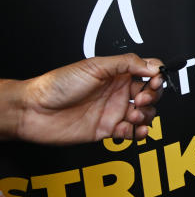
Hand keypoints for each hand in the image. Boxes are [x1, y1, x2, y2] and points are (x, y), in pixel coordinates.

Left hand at [7, 54, 163, 144]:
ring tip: (133, 116)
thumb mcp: (95, 66)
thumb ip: (126, 63)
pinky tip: (134, 131)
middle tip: (140, 100)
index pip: (148, 71)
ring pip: (144, 114)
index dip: (157, 75)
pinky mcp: (107, 130)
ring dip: (146, 116)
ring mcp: (113, 111)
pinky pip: (130, 133)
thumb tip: (153, 65)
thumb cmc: (58, 84)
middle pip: (151, 93)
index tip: (156, 79)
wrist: (34, 111)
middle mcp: (118, 91)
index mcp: (117, 73)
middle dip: (153, 97)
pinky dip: (138, 133)